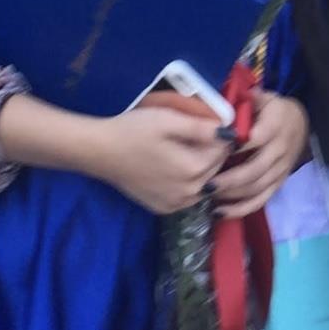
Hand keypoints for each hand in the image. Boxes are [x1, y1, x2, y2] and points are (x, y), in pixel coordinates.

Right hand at [92, 106, 230, 215]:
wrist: (100, 151)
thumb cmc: (133, 130)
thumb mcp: (168, 120)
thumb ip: (200, 127)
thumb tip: (228, 132)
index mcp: (193, 169)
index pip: (223, 151)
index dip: (217, 136)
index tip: (203, 125)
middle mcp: (189, 192)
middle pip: (216, 169)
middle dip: (211, 153)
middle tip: (192, 136)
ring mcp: (176, 204)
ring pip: (205, 185)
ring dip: (202, 170)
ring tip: (183, 152)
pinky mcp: (164, 209)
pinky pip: (189, 197)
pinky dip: (189, 184)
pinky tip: (174, 170)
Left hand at [212, 93, 309, 218]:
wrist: (299, 123)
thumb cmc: (272, 109)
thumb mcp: (262, 98)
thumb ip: (243, 100)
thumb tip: (221, 104)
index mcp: (275, 125)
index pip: (256, 138)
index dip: (236, 146)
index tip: (214, 150)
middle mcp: (280, 149)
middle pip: (255, 169)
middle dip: (230, 179)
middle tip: (206, 184)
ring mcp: (281, 169)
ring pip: (257, 187)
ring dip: (232, 194)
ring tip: (209, 194)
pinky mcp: (278, 183)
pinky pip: (261, 200)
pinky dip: (241, 209)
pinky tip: (221, 212)